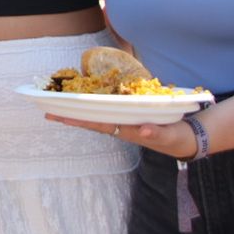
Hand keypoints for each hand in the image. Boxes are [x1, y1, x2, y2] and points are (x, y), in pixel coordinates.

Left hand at [45, 114, 196, 159]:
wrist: (186, 137)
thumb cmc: (175, 137)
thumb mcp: (168, 135)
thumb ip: (156, 132)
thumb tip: (141, 129)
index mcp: (126, 130)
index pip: (96, 124)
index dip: (77, 120)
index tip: (57, 116)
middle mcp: (121, 125)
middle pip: (91, 119)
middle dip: (70, 115)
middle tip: (47, 110)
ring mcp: (124, 120)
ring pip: (97, 113)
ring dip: (80, 108)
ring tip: (61, 102)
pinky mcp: (130, 113)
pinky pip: (109, 107)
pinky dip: (96, 102)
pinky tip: (87, 96)